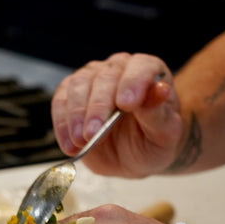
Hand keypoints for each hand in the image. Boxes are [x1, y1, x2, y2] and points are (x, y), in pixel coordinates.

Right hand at [52, 52, 182, 177]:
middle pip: (105, 77)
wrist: (134, 155)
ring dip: (76, 115)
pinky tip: (69, 144)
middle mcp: (119, 68)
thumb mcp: (164, 135)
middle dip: (98, 106)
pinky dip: (62, 124)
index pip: (141, 68)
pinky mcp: (71, 94)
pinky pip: (60, 101)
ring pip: (78, 86)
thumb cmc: (153, 141)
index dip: (133, 83)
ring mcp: (92, 78)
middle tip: (93, 133)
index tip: (126, 105)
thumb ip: (159, 114)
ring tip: (80, 141)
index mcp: (148, 71)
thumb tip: (159, 90)